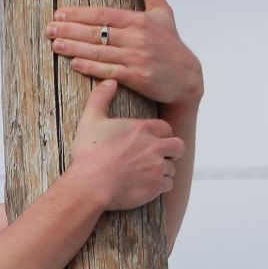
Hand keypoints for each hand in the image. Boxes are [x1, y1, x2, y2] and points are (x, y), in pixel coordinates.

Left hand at [47, 0, 202, 107]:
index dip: (79, 13)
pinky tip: (74, 63)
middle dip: (70, 29)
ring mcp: (136, 57)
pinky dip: (90, 67)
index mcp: (139, 20)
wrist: (187, 77)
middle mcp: (136, 37)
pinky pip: (108, 71)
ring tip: (55, 44)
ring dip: (74, 48)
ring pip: (98, 51)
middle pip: (96, 32)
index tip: (59, 13)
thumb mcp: (164, 12)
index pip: (103, 14)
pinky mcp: (137, 77)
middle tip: (49, 28)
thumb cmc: (172, 44)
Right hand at [72, 78, 183, 211]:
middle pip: (178, 146)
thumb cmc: (89, 153)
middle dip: (172, 151)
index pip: (166, 128)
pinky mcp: (155, 187)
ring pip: (172, 167)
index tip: (154, 140)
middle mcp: (154, 146)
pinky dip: (161, 186)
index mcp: (143, 128)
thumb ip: (101, 97)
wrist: (89, 185)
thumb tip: (110, 81)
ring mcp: (157, 167)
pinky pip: (168, 185)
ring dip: (163, 170)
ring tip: (149, 174)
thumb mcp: (91, 120)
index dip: (162, 134)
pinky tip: (148, 186)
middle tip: (160, 156)